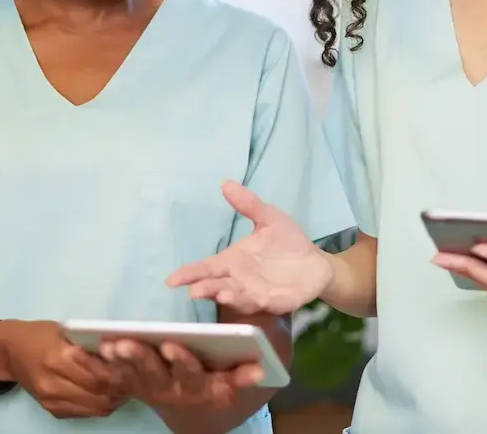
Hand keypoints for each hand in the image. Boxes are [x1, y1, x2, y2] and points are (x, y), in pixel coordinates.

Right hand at [0, 320, 126, 417]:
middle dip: (120, 389)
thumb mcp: (65, 331)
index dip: (118, 374)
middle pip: (98, 395)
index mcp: (58, 359)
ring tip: (124, 387)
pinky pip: (83, 413)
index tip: (133, 367)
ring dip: (113, 400)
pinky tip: (106, 393)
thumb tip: (120, 352)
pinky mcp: (51, 409)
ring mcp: (52, 399)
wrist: (9, 352)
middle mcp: (54, 383)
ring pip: (94, 408)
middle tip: (135, 379)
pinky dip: (98, 405)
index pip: (98, 375)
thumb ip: (88, 344)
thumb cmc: (39, 334)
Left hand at [99, 338, 263, 409]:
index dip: (181, 361)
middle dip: (138, 357)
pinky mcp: (130, 384)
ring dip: (114, 360)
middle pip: (153, 373)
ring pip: (128, 374)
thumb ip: (245, 372)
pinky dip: (90, 363)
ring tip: (104, 343)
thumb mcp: (235, 378)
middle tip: (124, 343)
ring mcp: (147, 388)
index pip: (190, 373)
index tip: (171, 345)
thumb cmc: (219, 381)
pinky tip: (74, 348)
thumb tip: (260, 367)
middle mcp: (169, 390)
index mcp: (197, 385)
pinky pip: (108, 375)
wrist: (198, 412)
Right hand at [165, 180, 331, 314]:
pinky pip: (259, 303)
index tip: (171, 280)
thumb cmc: (287, 242)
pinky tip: (244, 298)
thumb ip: (248, 204)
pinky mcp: (273, 302)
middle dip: (204, 288)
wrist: (315, 262)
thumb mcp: (268, 218)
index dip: (189, 274)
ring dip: (225, 297)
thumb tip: (226, 183)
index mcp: (233, 261)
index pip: (207, 268)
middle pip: (215, 286)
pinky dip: (249, 302)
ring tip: (216, 294)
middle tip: (192, 290)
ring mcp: (254, 292)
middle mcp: (238, 279)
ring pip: (235, 297)